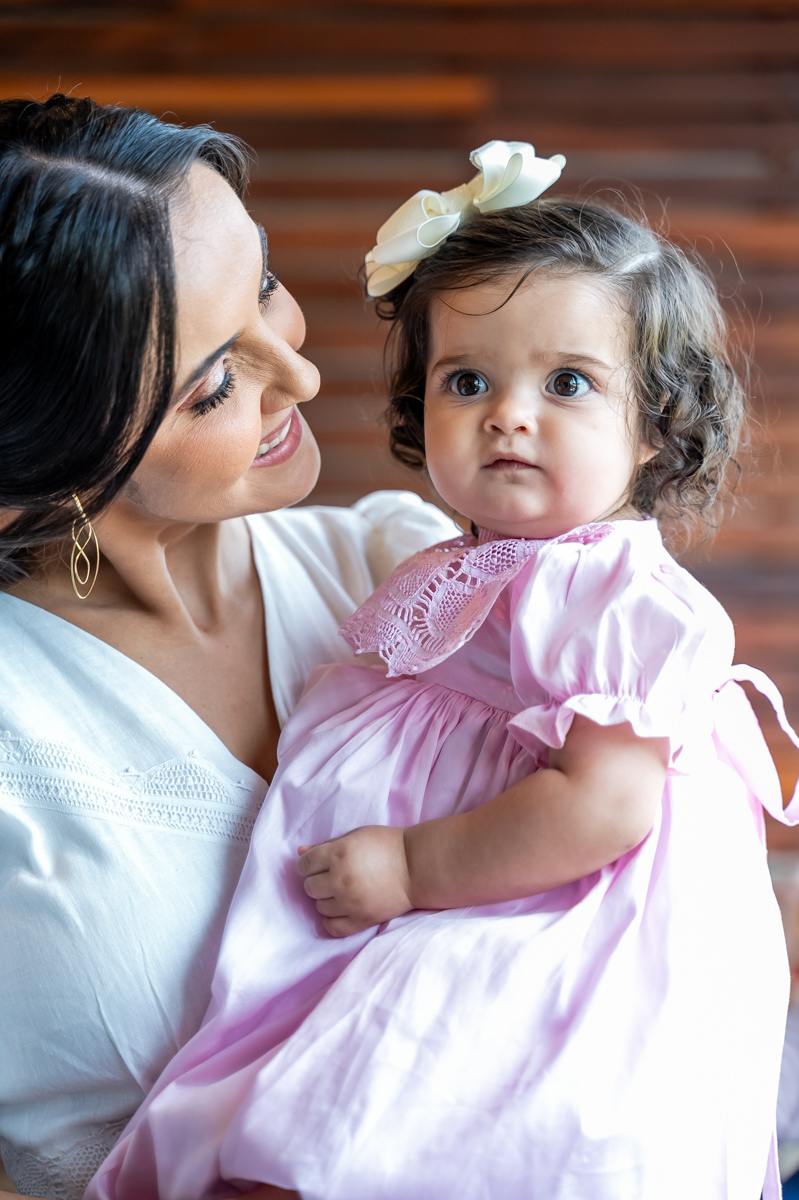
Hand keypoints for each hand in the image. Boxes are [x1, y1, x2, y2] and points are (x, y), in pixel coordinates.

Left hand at [297, 826, 412, 936]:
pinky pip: (332, 927)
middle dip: (318, 880)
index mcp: (340, 853)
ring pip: (319, 907)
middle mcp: (342, 878)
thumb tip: (300, 851)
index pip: (305, 864)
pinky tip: (340, 909)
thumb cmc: (387, 845)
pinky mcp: (362, 919)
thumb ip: (326, 844)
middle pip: (310, 887)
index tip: (318, 863)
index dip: (309, 863)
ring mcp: (351, 902)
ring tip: (342, 891)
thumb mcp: (356, 836)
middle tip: (333, 876)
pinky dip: (332, 920)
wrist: (417, 867)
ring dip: (327, 899)